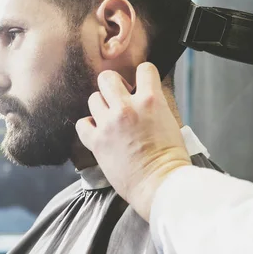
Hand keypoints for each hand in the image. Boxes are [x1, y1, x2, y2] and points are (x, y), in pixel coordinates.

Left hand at [75, 63, 191, 220]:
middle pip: (107, 78)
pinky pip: (82, 123)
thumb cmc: (170, 159)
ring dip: (101, 108)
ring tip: (110, 121)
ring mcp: (109, 123)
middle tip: (118, 99)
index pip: (144, 69)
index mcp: (151, 101)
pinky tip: (98, 133)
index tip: (140, 85)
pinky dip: (88, 127)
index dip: (142, 76)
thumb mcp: (170, 121)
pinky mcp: (96, 141)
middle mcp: (127, 107)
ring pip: (93, 98)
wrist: (160, 184)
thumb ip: (154, 104)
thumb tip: (144, 96)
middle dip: (112, 86)